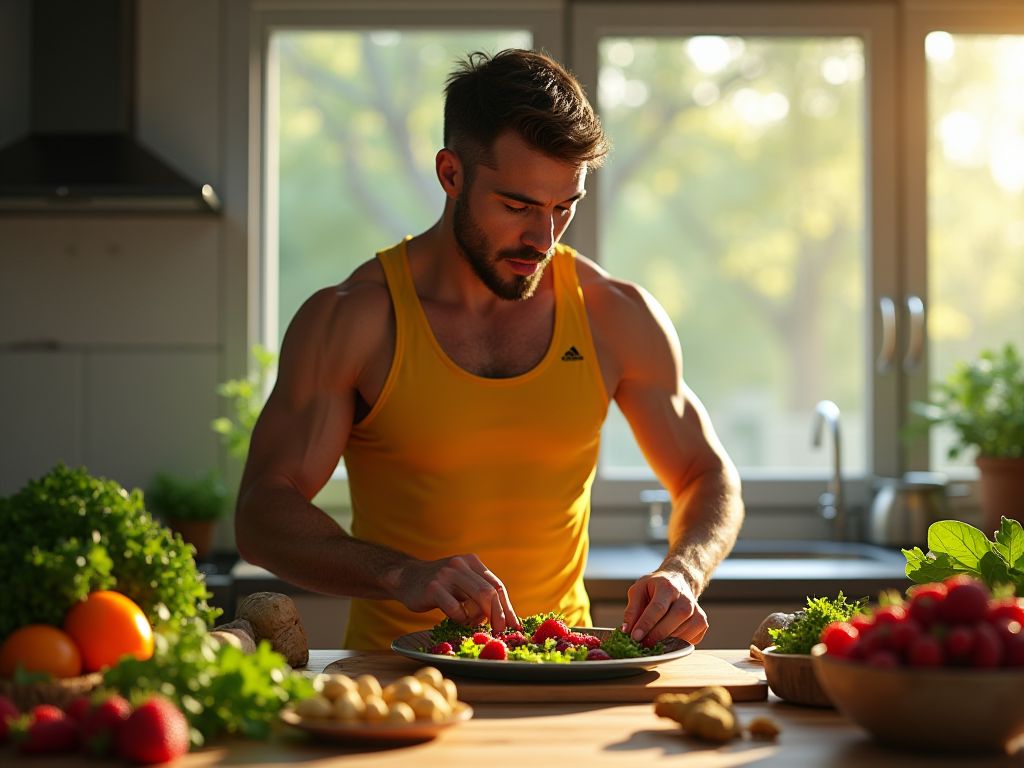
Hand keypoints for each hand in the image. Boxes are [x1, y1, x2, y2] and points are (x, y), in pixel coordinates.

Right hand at [394, 553, 519, 631]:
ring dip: (478, 619)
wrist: (405, 578)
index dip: (507, 607)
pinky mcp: (433, 588)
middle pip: (490, 592)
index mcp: (472, 561)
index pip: (497, 585)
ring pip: (477, 600)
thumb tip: (505, 617)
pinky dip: (460, 619)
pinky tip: (455, 618)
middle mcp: (461, 565)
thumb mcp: (461, 581)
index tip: (514, 625)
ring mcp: (447, 575)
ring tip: (471, 623)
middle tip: (500, 632)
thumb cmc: (439, 586)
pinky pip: (456, 610)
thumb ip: (479, 592)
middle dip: (499, 615)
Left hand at [621, 570, 707, 644]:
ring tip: (652, 641)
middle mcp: (686, 598)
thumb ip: (632, 610)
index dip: (646, 623)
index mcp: (668, 586)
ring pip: (683, 631)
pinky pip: (690, 639)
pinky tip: (667, 638)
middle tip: (642, 644)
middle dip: (656, 634)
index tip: (635, 637)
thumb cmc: (655, 587)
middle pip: (674, 619)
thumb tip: (626, 630)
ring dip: (666, 640)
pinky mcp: (702, 623)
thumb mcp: (638, 590)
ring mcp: (697, 611)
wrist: (678, 581)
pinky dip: (678, 643)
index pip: (658, 607)